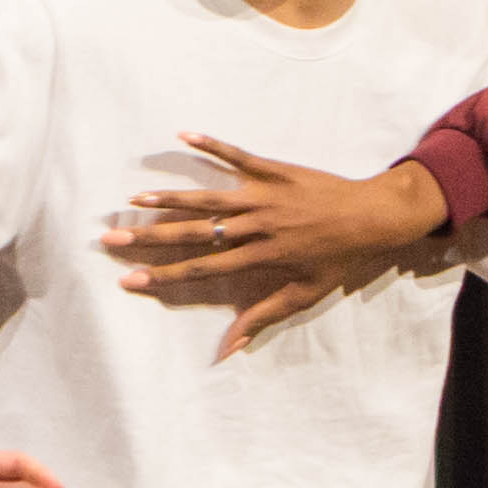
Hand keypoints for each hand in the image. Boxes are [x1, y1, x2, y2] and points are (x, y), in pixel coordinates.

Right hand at [106, 138, 451, 354]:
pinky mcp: (275, 170)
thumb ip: (261, 318)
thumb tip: (227, 352)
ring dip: (170, 198)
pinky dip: (212, 145)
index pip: (202, 270)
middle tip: (111, 237)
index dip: (163, 276)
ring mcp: (264, 196)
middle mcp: (257, 226)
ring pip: (209, 198)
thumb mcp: (303, 295)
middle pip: (194, 234)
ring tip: (135, 198)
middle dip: (150, 238)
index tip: (128, 279)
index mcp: (261, 257)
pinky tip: (183, 135)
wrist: (375, 216)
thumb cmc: (339, 259)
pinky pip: (238, 156)